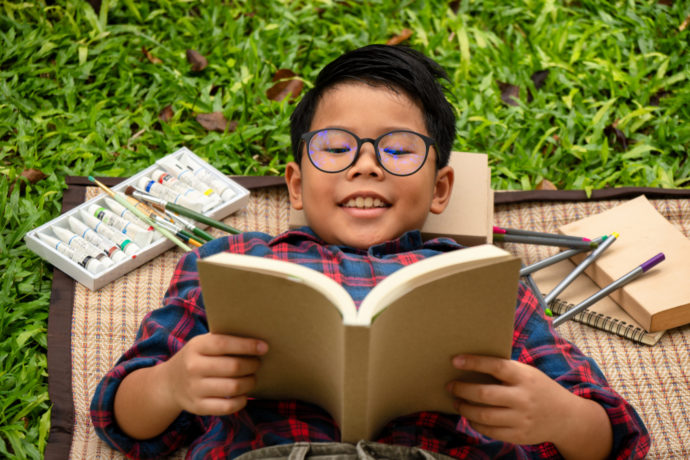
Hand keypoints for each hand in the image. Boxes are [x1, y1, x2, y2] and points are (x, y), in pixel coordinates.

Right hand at [162, 333, 268, 415]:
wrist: (170, 383)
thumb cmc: (197, 358)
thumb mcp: (202, 343)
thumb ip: (224, 339)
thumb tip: (256, 340)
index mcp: (196, 347)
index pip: (224, 344)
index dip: (247, 345)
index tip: (264, 347)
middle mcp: (193, 367)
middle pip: (233, 367)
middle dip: (252, 365)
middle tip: (258, 363)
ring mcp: (194, 389)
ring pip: (233, 387)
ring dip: (250, 382)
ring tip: (252, 378)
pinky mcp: (198, 407)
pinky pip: (227, 407)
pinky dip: (241, 401)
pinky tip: (243, 394)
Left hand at [446, 354, 580, 445]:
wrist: (566, 417)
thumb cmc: (539, 389)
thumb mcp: (528, 373)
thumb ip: (505, 370)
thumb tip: (471, 364)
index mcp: (525, 377)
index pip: (496, 366)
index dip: (474, 363)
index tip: (455, 360)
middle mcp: (523, 398)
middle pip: (484, 394)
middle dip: (462, 389)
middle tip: (450, 385)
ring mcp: (521, 419)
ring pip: (484, 415)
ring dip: (464, 408)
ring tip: (457, 402)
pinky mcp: (519, 435)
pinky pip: (490, 432)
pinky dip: (475, 424)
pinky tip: (470, 417)